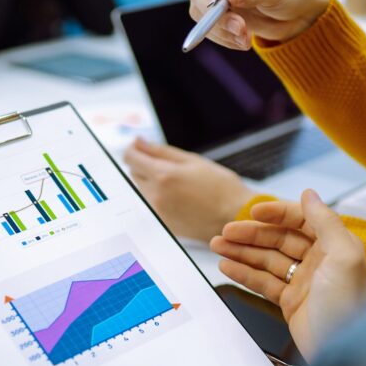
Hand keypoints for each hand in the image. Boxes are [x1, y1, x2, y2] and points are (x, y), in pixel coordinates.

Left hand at [124, 137, 254, 240]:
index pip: (131, 158)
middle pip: (134, 173)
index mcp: (163, 175)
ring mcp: (158, 212)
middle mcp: (155, 195)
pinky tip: (180, 197)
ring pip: (142, 189)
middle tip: (168, 165)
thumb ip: (161, 151)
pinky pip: (151, 204)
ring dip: (151, 182)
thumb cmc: (220, 186)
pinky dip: (159, 197)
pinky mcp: (163, 224)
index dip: (133, 150)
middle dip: (145, 165)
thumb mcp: (193, 161)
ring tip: (178, 183)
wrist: (235, 217)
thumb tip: (138, 142)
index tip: (139, 147)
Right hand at [211, 190, 365, 358]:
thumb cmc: (350, 307)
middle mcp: (320, 261)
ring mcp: (304, 282)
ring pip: (266, 260)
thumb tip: (310, 193)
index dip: (276, 213)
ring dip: (241, 251)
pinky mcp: (291, 302)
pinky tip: (228, 266)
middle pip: (278, 239)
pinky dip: (244, 273)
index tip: (253, 212)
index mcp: (335, 246)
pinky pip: (263, 282)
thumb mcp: (344, 256)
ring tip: (217, 246)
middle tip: (225, 232)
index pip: (301, 220)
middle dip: (250, 234)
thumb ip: (326, 220)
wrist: (345, 352)